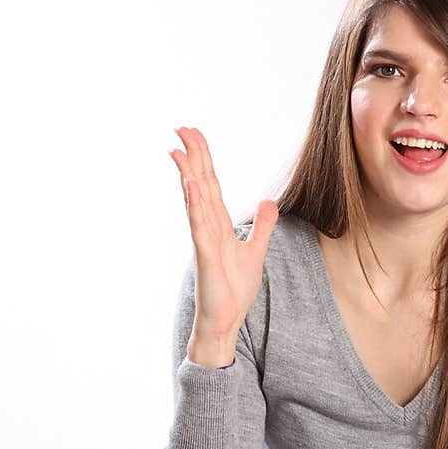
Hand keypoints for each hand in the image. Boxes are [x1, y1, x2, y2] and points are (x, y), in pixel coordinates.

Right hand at [169, 125, 278, 337]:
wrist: (225, 321)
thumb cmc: (234, 290)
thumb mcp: (256, 251)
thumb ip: (262, 226)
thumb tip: (268, 201)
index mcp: (218, 224)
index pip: (210, 184)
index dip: (203, 159)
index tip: (193, 135)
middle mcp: (207, 227)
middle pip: (200, 184)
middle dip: (193, 156)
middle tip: (181, 127)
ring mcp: (204, 240)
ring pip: (195, 200)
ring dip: (188, 174)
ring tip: (179, 150)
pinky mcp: (205, 256)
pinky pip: (199, 226)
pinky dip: (195, 206)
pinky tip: (192, 187)